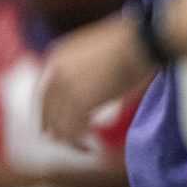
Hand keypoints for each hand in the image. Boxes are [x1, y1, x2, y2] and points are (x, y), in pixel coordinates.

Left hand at [39, 11, 152, 143]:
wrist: (141, 40)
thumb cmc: (132, 42)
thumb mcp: (96, 50)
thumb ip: (84, 67)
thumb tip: (92, 85)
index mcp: (57, 56)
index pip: (44, 92)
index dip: (49, 112)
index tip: (54, 125)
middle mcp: (55, 72)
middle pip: (48, 111)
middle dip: (56, 129)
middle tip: (67, 142)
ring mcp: (66, 87)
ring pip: (60, 124)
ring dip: (71, 138)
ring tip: (85, 147)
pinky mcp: (81, 101)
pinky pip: (75, 129)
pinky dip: (82, 141)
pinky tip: (93, 147)